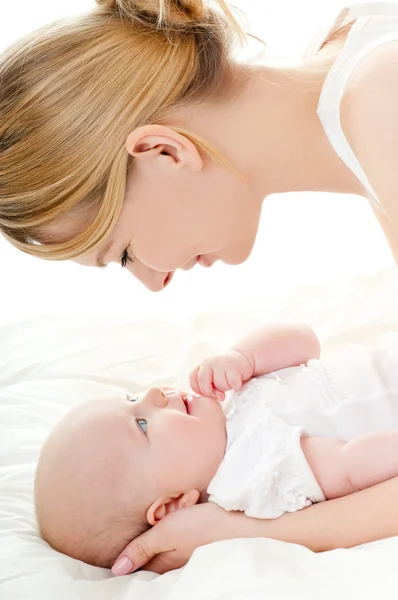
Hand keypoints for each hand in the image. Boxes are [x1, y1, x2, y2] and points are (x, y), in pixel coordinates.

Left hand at [112, 502, 242, 575]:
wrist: (242, 518)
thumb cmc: (203, 525)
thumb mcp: (167, 534)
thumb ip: (142, 549)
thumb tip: (117, 570)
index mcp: (164, 562)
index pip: (139, 564)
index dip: (130, 551)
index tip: (127, 537)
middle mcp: (175, 559)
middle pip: (153, 548)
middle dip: (151, 531)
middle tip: (160, 513)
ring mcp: (189, 547)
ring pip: (168, 537)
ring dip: (167, 520)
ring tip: (180, 505)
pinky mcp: (200, 534)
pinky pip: (183, 527)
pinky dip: (181, 516)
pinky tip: (188, 505)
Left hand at [189, 350, 252, 399]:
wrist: (240, 359)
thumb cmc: (224, 373)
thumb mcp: (212, 378)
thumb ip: (208, 387)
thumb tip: (216, 397)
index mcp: (201, 366)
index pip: (192, 379)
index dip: (198, 390)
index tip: (207, 393)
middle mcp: (208, 363)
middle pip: (203, 383)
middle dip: (211, 393)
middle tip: (220, 394)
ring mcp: (220, 363)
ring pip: (220, 384)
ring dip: (226, 388)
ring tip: (229, 382)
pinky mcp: (232, 366)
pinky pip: (233, 383)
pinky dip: (236, 385)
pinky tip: (236, 380)